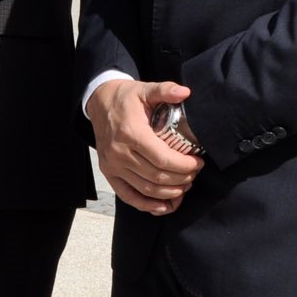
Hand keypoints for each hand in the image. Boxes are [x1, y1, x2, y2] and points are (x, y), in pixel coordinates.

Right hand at [87, 78, 203, 214]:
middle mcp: (119, 152)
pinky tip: (165, 206)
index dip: (185, 166)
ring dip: (170, 192)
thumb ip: (165, 90)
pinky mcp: (109, 172)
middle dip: (182, 179)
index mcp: (131, 133)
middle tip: (194, 173)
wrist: (99, 103)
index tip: (198, 162)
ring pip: (146, 189)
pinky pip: (128, 196)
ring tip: (185, 185)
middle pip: (157, 177)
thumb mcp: (145, 89)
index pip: (163, 160)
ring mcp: (112, 165)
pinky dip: (148, 205)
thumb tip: (186, 92)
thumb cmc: (126, 98)